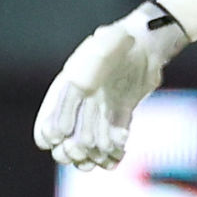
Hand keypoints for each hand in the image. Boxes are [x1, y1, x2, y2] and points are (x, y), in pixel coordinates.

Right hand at [34, 3, 187, 169]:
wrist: (145, 44)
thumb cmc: (121, 41)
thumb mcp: (105, 44)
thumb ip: (92, 62)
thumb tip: (80, 85)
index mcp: (68, 86)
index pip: (50, 116)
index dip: (50, 129)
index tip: (59, 136)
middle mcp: (81, 103)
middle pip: (67, 138)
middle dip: (73, 148)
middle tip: (85, 149)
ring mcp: (100, 112)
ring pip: (90, 145)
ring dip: (94, 155)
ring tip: (106, 155)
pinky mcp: (119, 117)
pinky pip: (112, 141)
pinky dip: (114, 151)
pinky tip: (120, 152)